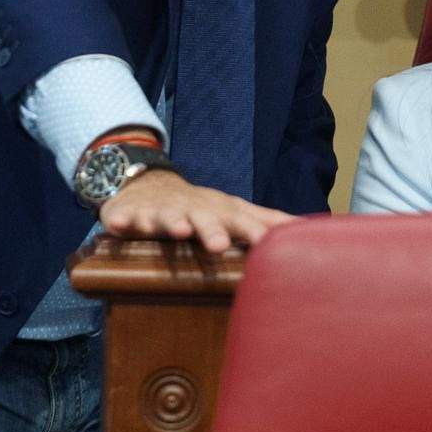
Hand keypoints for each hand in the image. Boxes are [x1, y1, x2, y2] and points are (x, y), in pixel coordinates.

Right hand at [98, 169, 293, 252]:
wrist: (149, 185)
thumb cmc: (203, 207)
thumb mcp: (236, 212)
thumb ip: (270, 222)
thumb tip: (313, 229)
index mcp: (222, 213)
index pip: (245, 222)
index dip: (258, 233)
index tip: (276, 246)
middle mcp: (195, 210)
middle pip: (207, 219)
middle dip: (213, 231)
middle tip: (219, 246)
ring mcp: (163, 211)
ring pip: (168, 217)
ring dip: (172, 223)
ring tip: (176, 231)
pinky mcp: (131, 214)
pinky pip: (124, 218)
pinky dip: (121, 220)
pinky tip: (117, 226)